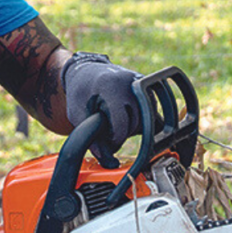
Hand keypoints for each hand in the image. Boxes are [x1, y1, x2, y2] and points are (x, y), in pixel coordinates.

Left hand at [62, 53, 141, 167]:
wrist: (86, 70)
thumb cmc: (80, 92)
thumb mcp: (76, 115)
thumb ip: (89, 138)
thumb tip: (107, 162)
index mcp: (110, 87)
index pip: (122, 124)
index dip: (114, 140)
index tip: (107, 141)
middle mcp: (130, 82)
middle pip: (137, 123)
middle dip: (124, 135)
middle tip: (110, 134)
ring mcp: (141, 81)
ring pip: (150, 119)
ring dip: (136, 128)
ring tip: (118, 123)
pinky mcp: (148, 86)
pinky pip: (155, 111)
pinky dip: (146, 121)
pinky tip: (132, 121)